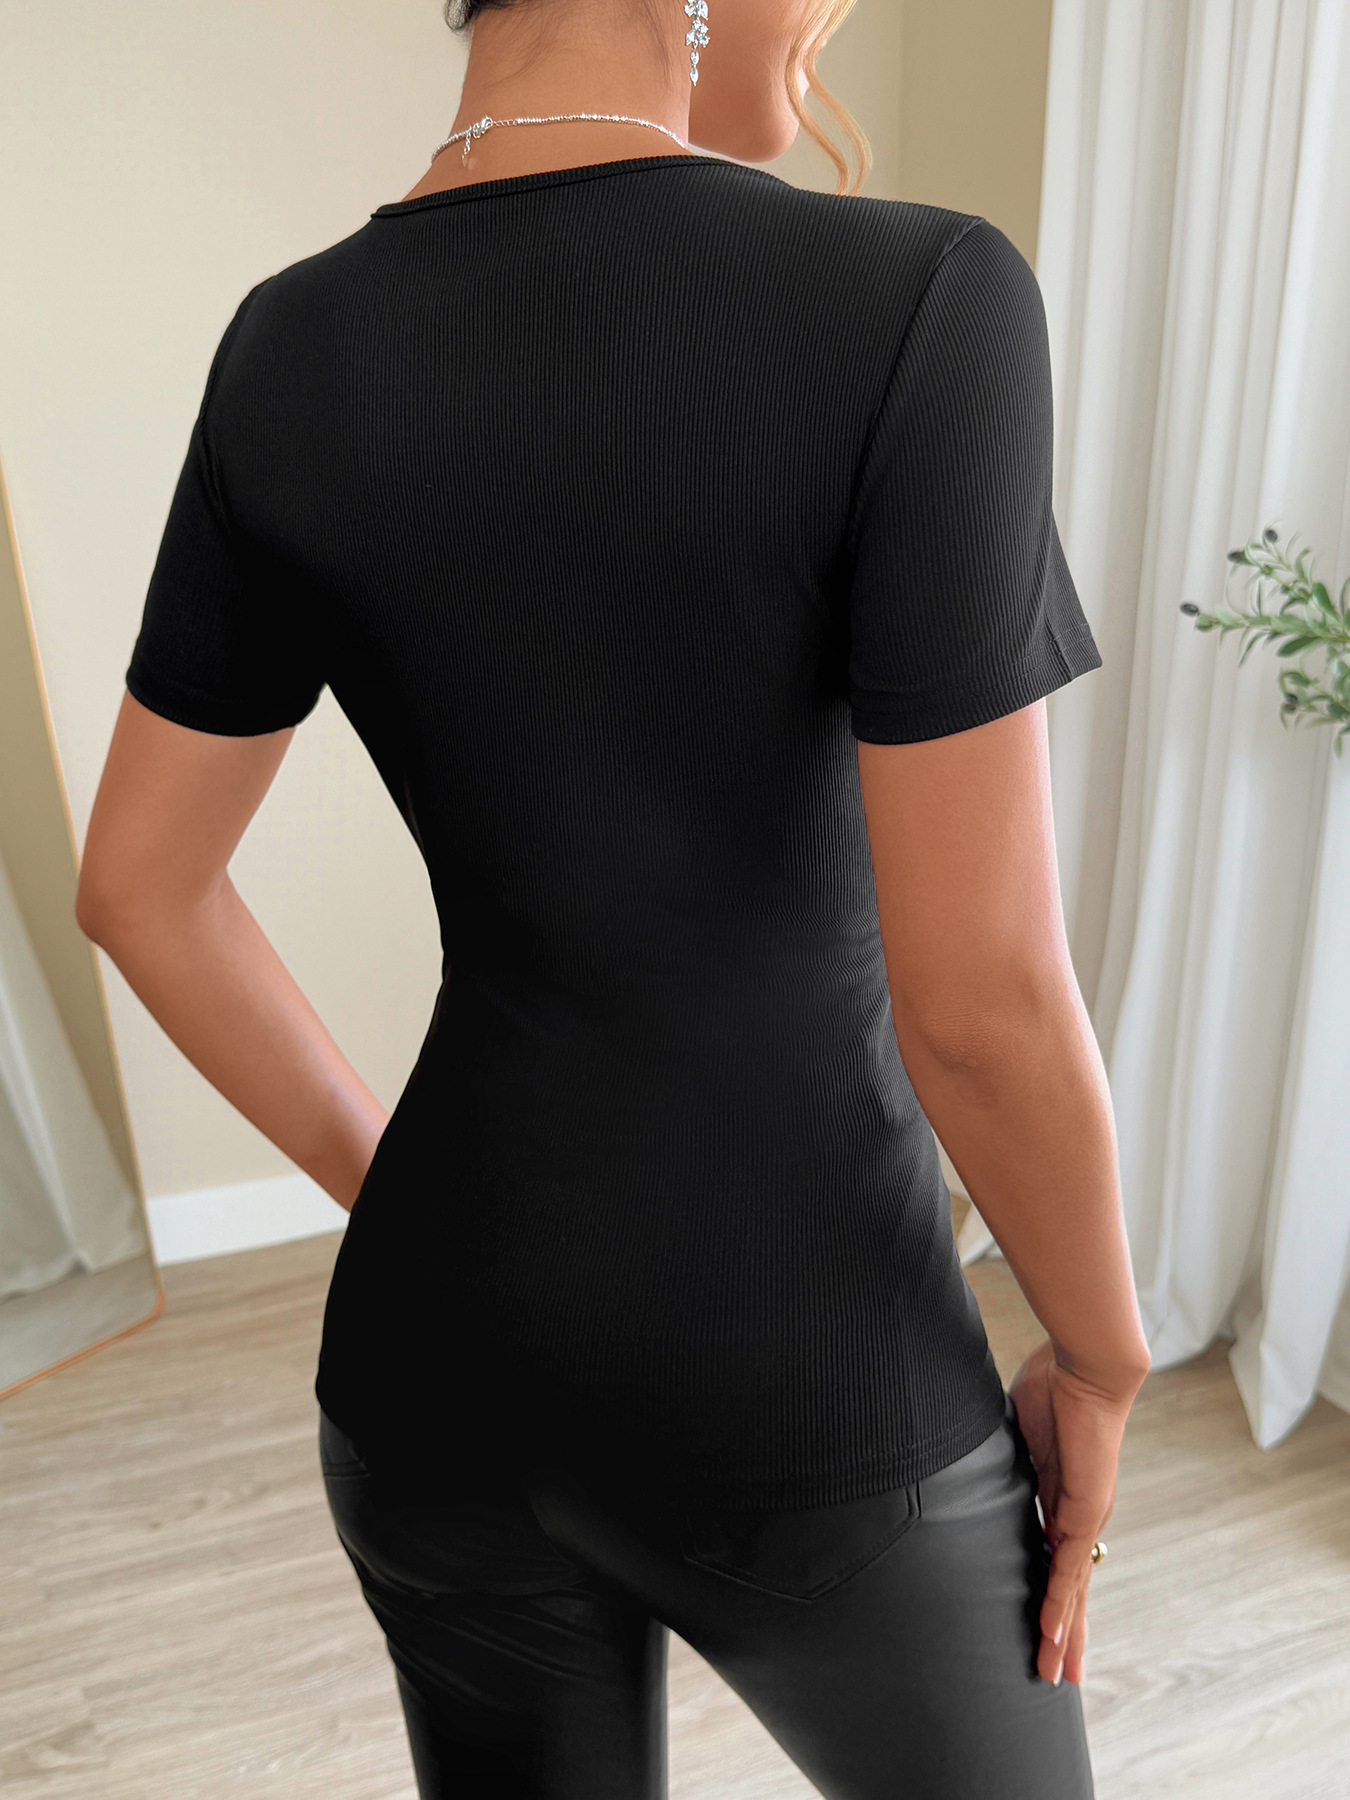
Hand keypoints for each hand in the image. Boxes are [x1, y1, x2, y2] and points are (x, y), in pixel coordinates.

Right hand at [1008, 1338, 1139, 1685]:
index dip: (1051, 1598)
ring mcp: (1085, 1515)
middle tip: (1058, 1677)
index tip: (1043, 1630)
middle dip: (1064, 1634)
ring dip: (1062, 1634)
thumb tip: (972, 1459)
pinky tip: (1053, 1633)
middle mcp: (1078, 1514)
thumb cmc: (1054, 1383)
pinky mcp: (1084, 1507)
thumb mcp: (1016, 1431)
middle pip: (1070, 1588)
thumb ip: (1003, 1457)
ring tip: (1054, 1674)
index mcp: (1061, 1497)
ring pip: (1072, 1590)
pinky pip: (1068, 1566)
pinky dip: (1060, 1602)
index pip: (1055, 1561)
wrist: (1086, 1363)